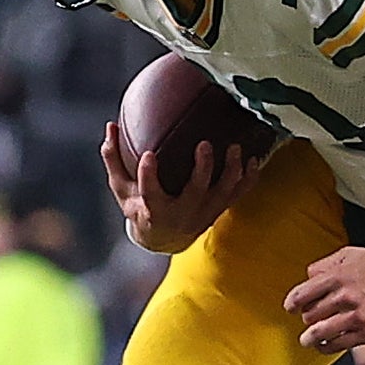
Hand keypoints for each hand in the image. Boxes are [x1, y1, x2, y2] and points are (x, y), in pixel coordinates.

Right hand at [102, 127, 265, 254]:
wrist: (164, 239)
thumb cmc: (139, 207)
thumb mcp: (121, 189)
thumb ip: (114, 159)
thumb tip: (111, 125)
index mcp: (155, 210)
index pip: (150, 192)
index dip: (148, 174)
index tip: (148, 155)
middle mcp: (183, 214)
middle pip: (197, 192)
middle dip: (202, 169)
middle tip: (204, 144)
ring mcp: (204, 214)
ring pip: (223, 194)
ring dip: (232, 171)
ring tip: (236, 147)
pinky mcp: (218, 210)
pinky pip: (238, 195)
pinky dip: (248, 179)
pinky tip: (253, 160)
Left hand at [285, 246, 364, 354]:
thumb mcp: (351, 254)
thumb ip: (326, 265)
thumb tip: (308, 277)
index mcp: (337, 276)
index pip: (301, 295)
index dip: (292, 304)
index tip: (291, 308)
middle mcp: (344, 296)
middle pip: (310, 315)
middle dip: (306, 319)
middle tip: (308, 321)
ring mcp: (357, 316)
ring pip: (320, 333)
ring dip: (309, 338)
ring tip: (308, 340)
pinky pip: (339, 344)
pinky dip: (327, 347)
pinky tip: (324, 346)